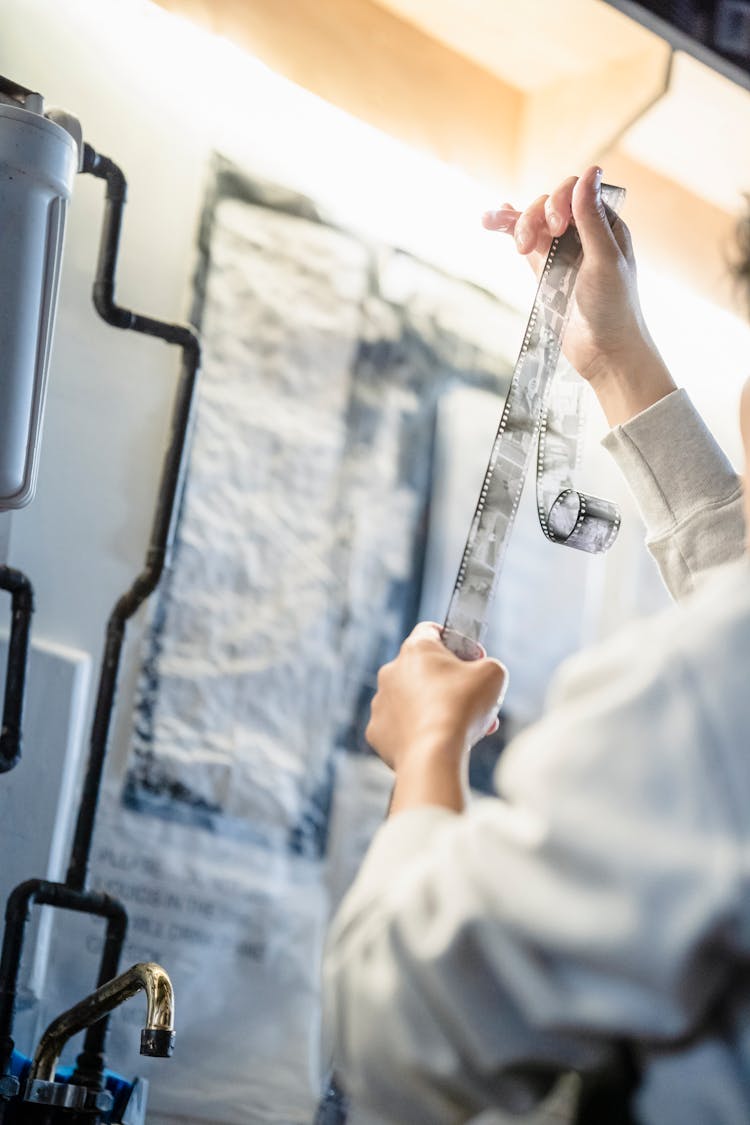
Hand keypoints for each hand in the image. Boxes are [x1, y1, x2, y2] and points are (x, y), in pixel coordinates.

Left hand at [366, 623, 507, 774]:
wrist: (433, 755)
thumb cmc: (462, 708)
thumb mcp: (493, 674)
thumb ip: (489, 665)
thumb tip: (484, 672)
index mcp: (416, 649)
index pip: (431, 630)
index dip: (456, 641)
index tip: (472, 658)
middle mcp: (391, 671)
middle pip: (425, 670)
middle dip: (451, 684)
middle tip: (474, 702)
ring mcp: (380, 702)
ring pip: (412, 700)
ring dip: (436, 709)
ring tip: (462, 728)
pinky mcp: (377, 731)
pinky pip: (400, 727)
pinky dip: (417, 732)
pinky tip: (436, 742)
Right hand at [483, 165, 675, 426]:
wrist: (605, 352)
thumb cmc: (614, 307)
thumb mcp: (605, 259)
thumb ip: (592, 218)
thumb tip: (589, 171)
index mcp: (605, 225)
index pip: (576, 191)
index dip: (560, 199)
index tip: (558, 225)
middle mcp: (583, 233)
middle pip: (549, 204)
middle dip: (535, 215)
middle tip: (531, 243)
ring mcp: (561, 252)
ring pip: (533, 221)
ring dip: (516, 221)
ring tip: (498, 228)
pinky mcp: (544, 271)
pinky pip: (524, 242)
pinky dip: (508, 229)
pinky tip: (491, 219)